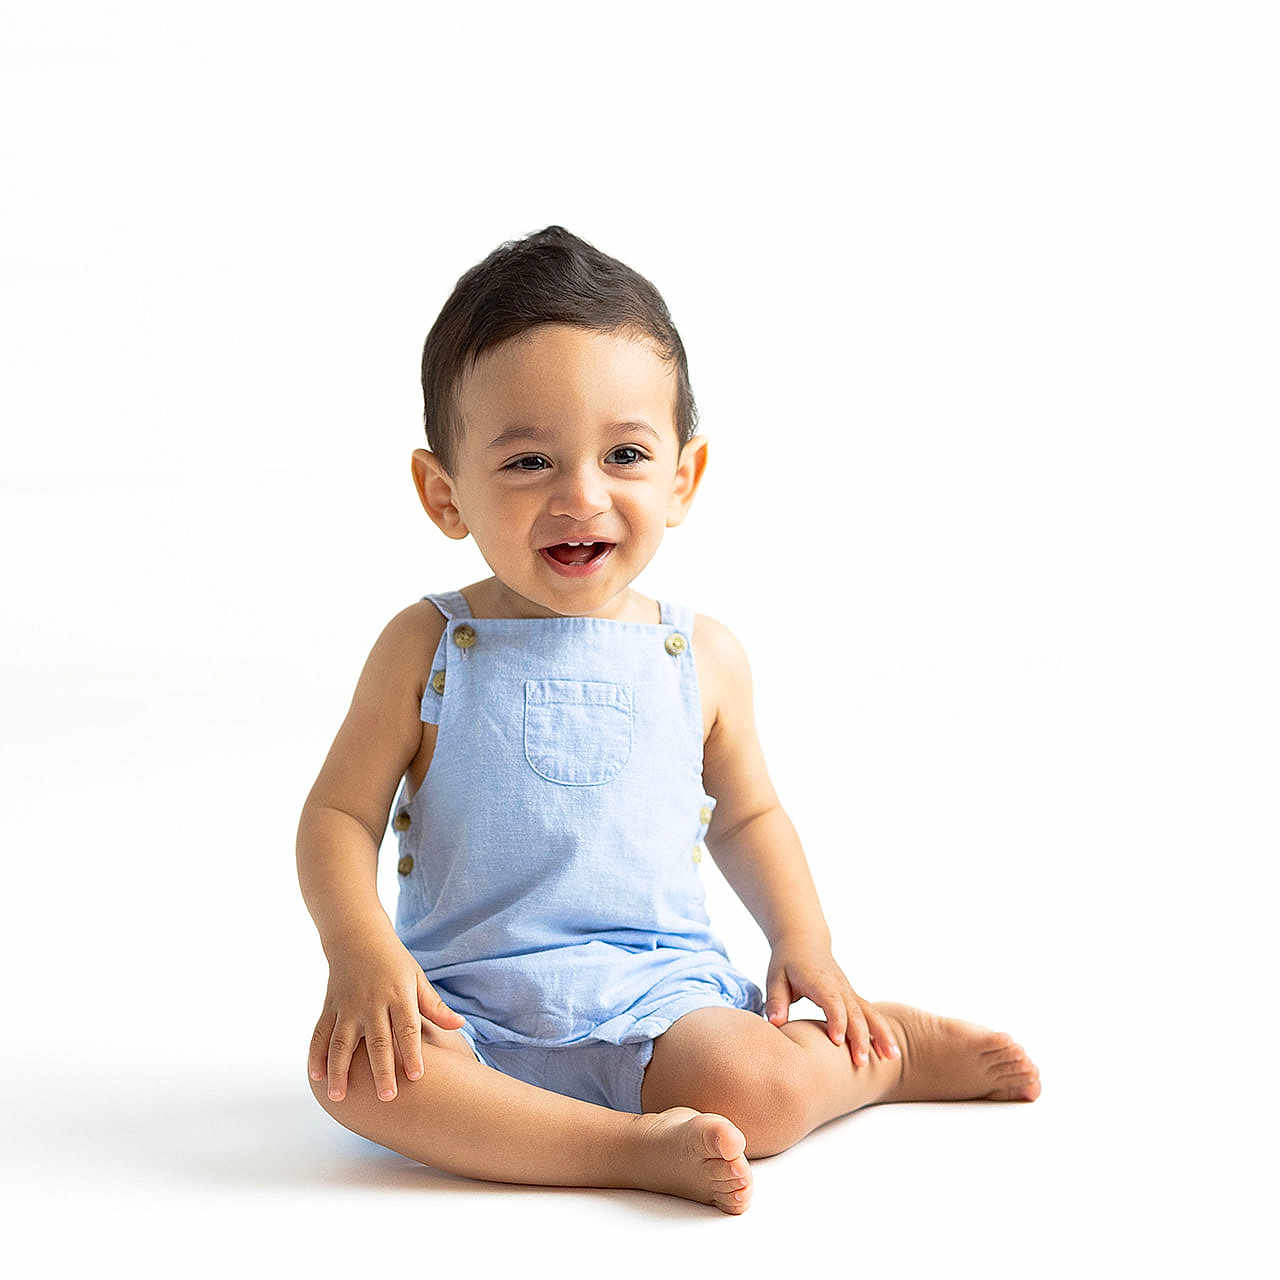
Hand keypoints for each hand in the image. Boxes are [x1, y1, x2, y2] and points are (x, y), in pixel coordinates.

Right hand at [309, 934, 465, 1102]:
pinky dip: (316, 1055)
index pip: (407, 1028)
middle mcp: (372, 1003)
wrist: (358, 937)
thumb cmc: (394, 962)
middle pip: (377, 1041)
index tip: (416, 1076)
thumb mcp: (417, 978)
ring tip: (340, 1097)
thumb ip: (434, 1006)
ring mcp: (348, 1006)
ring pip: (342, 1042)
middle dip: (382, 1070)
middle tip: (387, 1097)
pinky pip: (320, 1034)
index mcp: (398, 996)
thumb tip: (459, 1025)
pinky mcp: (330, 1007)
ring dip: (340, 1070)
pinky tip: (316, 1078)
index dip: (412, 1052)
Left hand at [764, 936, 898, 1068]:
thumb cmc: (787, 963)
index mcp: (819, 981)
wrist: (804, 942)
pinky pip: (871, 1014)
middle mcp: (839, 986)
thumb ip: (775, 1000)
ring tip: (892, 1057)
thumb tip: (775, 1023)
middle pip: (854, 1011)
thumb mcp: (775, 978)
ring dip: (881, 1034)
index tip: (838, 1041)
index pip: (831, 1001)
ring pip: (869, 1012)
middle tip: (861, 1062)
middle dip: (860, 1036)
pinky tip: (890, 1052)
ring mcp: (849, 991)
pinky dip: (882, 1031)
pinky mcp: (853, 997)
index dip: (836, 1020)